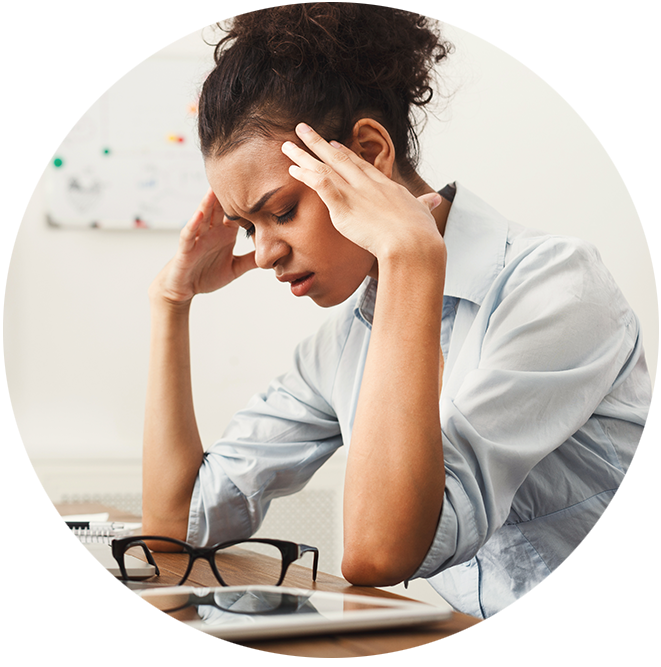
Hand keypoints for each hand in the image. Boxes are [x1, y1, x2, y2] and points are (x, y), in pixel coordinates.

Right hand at [151, 188, 256, 303]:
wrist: (184, 288)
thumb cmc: (207, 275)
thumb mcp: (235, 268)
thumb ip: (251, 260)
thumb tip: (274, 255)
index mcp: (225, 234)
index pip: (237, 214)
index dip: (248, 203)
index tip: (261, 189)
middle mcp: (212, 232)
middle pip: (220, 209)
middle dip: (228, 194)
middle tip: (239, 177)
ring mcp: (198, 238)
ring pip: (203, 216)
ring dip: (208, 202)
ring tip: (215, 187)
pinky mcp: (186, 249)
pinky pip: (188, 234)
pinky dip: (193, 223)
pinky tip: (199, 214)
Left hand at [282, 123, 442, 259]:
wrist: (412, 243)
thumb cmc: (420, 233)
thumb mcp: (424, 214)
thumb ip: (424, 205)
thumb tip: (436, 200)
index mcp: (385, 185)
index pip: (360, 165)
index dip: (345, 154)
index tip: (334, 144)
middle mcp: (367, 184)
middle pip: (338, 158)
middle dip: (318, 144)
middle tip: (303, 130)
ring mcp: (354, 192)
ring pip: (324, 167)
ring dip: (304, 156)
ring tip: (287, 146)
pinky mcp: (343, 206)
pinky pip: (320, 184)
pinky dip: (306, 176)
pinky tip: (294, 170)